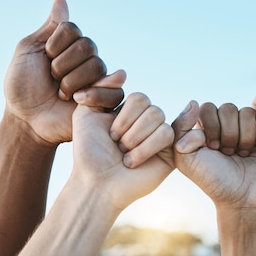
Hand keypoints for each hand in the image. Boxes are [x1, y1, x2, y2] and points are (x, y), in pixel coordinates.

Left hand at [4, 0, 123, 145]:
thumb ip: (48, 28)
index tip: (43, 57)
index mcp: (69, 46)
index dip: (56, 44)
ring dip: (72, 81)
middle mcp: (85, 59)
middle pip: (88, 46)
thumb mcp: (27, 52)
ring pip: (98, 66)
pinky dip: (94, 93)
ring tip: (61, 93)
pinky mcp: (105, 100)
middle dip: (62, 64)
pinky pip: (114, 90)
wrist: (26, 119)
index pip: (73, 29)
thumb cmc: (22, 87)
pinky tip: (78, 99)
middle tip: (52, 79)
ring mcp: (97, 79)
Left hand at [71, 92, 174, 211]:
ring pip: (159, 119)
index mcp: (130, 113)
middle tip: (117, 145)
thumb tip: (123, 73)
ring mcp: (160, 138)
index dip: (123, 115)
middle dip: (129, 128)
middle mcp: (147, 123)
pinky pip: (168, 135)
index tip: (108, 133)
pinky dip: (146, 148)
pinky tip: (133, 162)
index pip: (139, 98)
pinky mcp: (170, 153)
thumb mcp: (85, 113)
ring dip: (136, 139)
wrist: (95, 182)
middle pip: (151, 107)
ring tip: (124, 156)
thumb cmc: (88, 152)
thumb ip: (100, 88)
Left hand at [172, 101, 255, 212]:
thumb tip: (193, 102)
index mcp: (205, 128)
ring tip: (243, 153)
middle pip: (226, 108)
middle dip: (228, 133)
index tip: (212, 149)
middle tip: (229, 153)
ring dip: (244, 135)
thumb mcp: (186, 158)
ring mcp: (247, 127)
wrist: (246, 199)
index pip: (206, 108)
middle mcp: (226, 125)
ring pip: (245, 112)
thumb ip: (180, 130)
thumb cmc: (214, 181)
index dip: (210, 126)